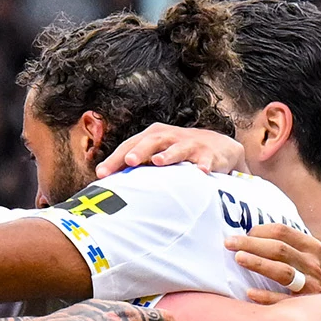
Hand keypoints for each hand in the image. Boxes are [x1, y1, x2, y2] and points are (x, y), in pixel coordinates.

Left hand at [96, 123, 248, 176]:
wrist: (218, 146)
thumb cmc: (178, 153)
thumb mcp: (156, 155)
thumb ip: (135, 166)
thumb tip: (105, 183)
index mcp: (152, 137)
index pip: (130, 146)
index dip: (116, 159)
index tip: (102, 174)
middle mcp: (169, 137)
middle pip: (151, 141)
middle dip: (140, 151)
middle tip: (129, 162)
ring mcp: (190, 144)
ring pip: (178, 148)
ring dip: (168, 155)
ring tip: (158, 162)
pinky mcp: (209, 154)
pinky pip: (206, 160)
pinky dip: (203, 165)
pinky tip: (200, 172)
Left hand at [233, 223, 320, 298]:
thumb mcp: (318, 259)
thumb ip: (296, 248)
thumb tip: (262, 238)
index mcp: (314, 249)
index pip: (284, 231)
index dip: (260, 230)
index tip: (245, 233)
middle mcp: (314, 265)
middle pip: (278, 248)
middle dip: (251, 243)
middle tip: (229, 242)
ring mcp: (312, 286)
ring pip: (282, 271)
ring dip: (258, 263)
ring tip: (238, 258)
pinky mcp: (308, 308)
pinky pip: (284, 301)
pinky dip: (266, 296)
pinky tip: (250, 292)